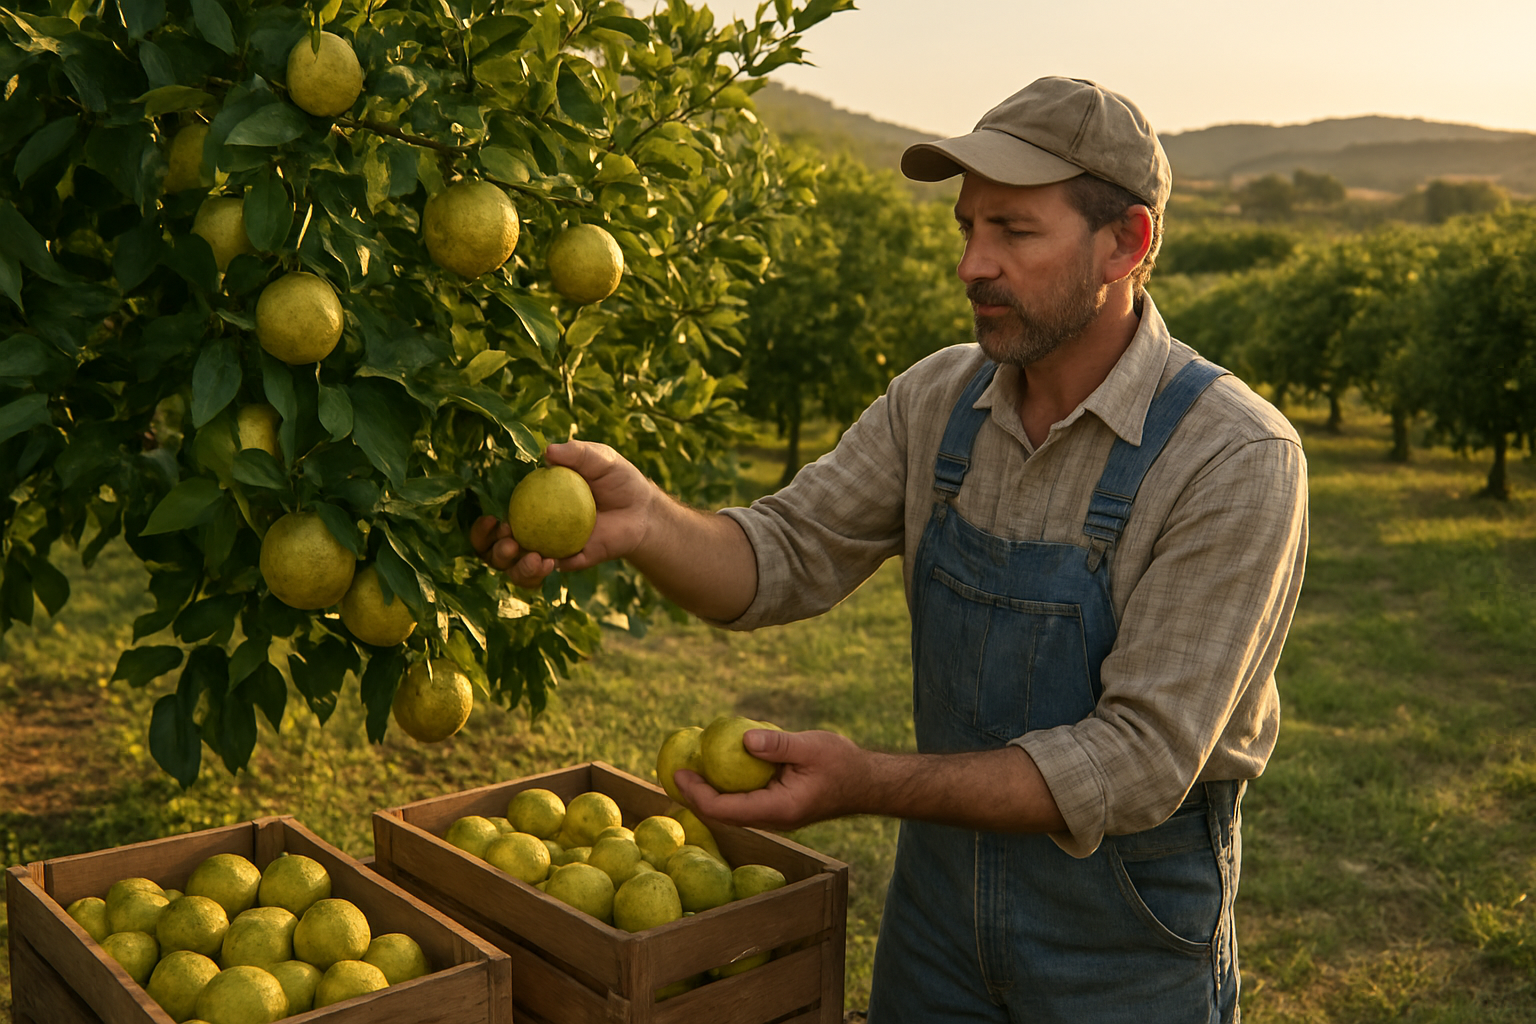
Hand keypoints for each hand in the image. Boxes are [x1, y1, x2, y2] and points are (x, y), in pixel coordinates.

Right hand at [471, 440, 655, 589]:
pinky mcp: (568, 562)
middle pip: (496, 548)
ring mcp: (548, 547)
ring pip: (517, 567)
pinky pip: (548, 571)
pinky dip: (543, 570)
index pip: (496, 515)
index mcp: (529, 502)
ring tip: (531, 556)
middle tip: (508, 541)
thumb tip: (548, 452)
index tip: (491, 520)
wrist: (642, 508)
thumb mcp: (600, 459)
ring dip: (516, 566)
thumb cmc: (617, 478)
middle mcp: (532, 528)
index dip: (484, 524)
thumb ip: (577, 453)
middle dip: (491, 550)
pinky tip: (551, 561)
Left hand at [673, 729, 868, 831]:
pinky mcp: (777, 807)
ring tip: (686, 770)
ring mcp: (775, 816)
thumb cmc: (843, 763)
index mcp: (779, 808)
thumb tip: (743, 739)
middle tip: (672, 772)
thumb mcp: (811, 746)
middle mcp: (773, 818)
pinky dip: (725, 788)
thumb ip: (778, 744)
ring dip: (707, 793)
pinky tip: (716, 769)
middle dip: (694, 796)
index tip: (680, 773)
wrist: (867, 783)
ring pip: (732, 811)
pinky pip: (743, 801)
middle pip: (722, 815)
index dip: (698, 794)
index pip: (726, 810)